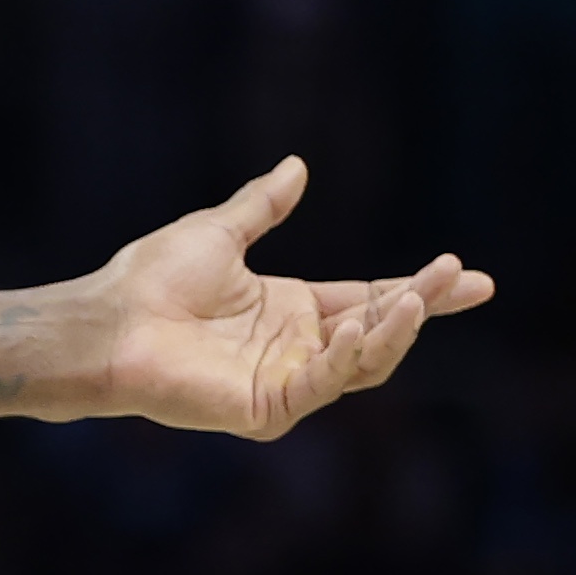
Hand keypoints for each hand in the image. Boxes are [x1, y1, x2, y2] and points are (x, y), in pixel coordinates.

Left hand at [85, 157, 493, 439]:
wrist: (108, 321)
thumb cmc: (149, 279)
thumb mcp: (218, 233)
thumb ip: (262, 206)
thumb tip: (297, 166)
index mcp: (289, 309)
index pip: (368, 297)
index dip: (419, 286)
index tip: (468, 273)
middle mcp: (294, 347)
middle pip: (379, 328)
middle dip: (423, 303)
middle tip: (464, 279)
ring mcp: (283, 381)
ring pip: (364, 362)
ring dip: (395, 329)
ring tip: (417, 295)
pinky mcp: (266, 408)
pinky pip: (323, 384)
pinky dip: (348, 357)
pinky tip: (361, 325)